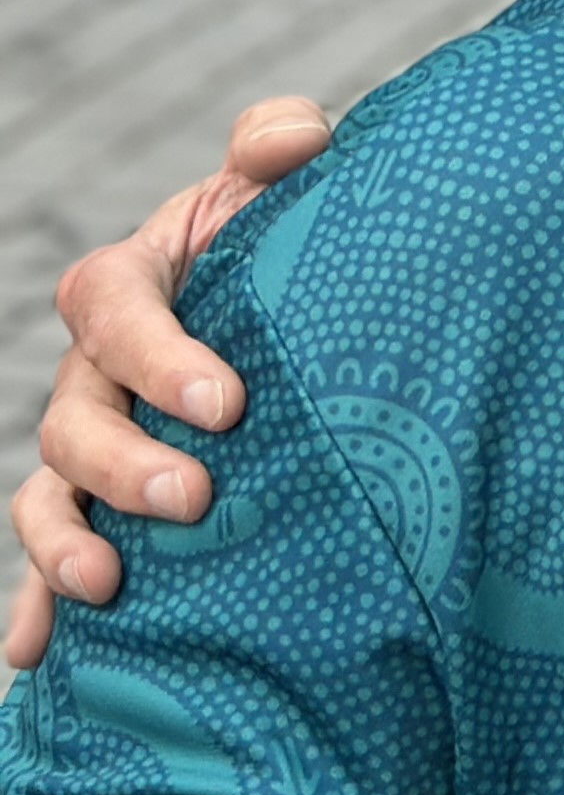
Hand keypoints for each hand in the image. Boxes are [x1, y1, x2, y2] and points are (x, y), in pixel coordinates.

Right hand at [7, 98, 330, 665]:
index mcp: (135, 281)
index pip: (113, 304)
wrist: (294, 307)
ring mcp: (88, 439)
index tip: (228, 401)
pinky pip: (50, 556)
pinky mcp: (101, 502)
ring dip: (65, 541)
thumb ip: (282, 146)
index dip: (160, 353)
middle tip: (192, 497)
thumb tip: (297, 138)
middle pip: (75, 413)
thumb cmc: (283, 242)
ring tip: (107, 584)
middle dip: (122, 460)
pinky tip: (35, 656)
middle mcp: (96, 367)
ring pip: (49, 490)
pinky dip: (35, 605)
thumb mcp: (281, 189)